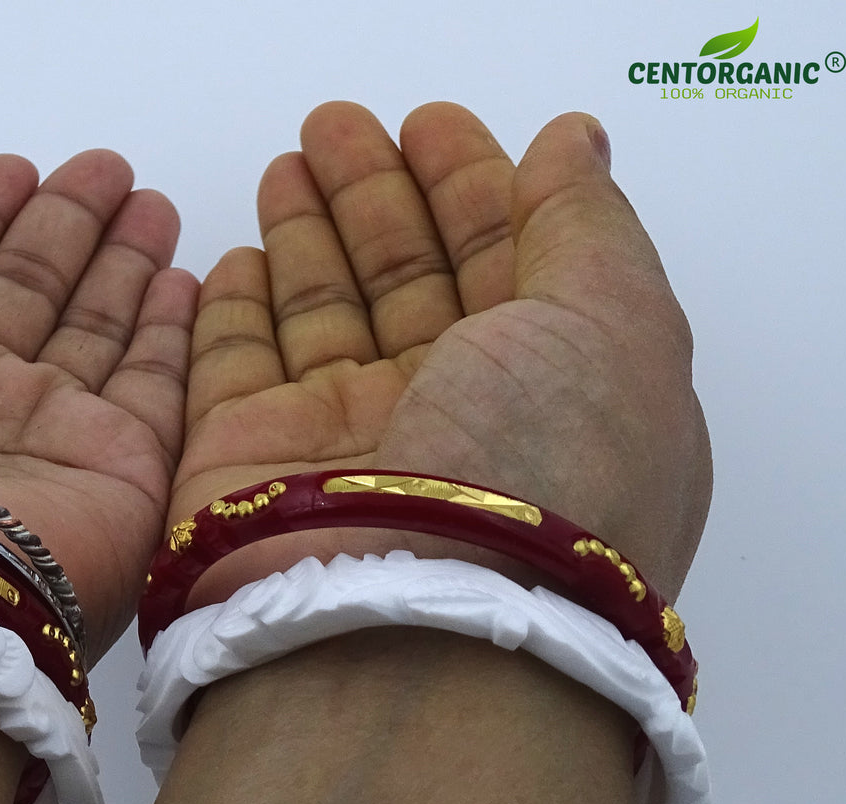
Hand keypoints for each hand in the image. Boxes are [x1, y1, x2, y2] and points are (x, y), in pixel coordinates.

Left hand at [0, 153, 197, 656]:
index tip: (15, 167)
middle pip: (27, 296)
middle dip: (64, 230)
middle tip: (107, 166)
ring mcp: (44, 445)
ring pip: (94, 336)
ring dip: (123, 267)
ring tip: (152, 201)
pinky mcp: (119, 477)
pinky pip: (154, 394)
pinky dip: (170, 339)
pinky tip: (184, 281)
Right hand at [171, 101, 710, 605]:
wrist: (414, 637)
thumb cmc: (539, 473)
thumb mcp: (614, 326)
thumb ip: (588, 224)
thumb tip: (574, 143)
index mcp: (548, 389)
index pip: (508, 262)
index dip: (473, 186)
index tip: (430, 123)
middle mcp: (448, 420)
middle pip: (404, 280)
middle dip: (377, 195)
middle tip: (339, 124)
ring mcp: (341, 444)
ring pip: (319, 314)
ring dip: (306, 234)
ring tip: (291, 162)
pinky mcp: (243, 464)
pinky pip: (231, 367)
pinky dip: (232, 311)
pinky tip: (237, 257)